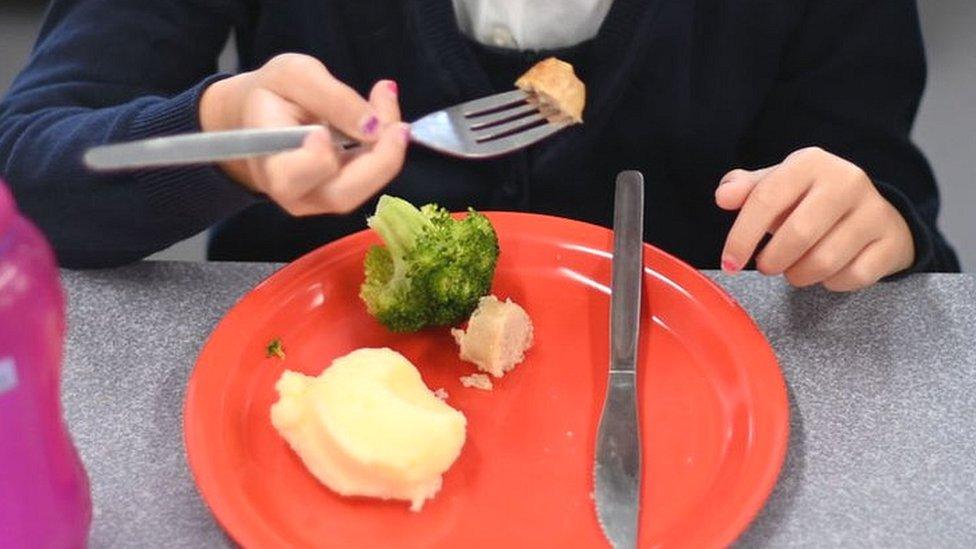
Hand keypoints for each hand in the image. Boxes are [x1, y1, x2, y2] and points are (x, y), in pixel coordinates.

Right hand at [199, 53, 407, 214]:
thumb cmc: (272, 93)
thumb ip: (332, 98)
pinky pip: (370, 180)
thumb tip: (373, 127)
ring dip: (388, 152)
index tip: (324, 131)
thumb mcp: (295, 75)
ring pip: (362, 190)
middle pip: (340, 195)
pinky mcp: (340, 195)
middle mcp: (293, 193)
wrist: (262, 115)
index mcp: (268, 162)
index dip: (315, 160)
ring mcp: (318, 200)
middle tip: (398, 124)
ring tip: (386, 103)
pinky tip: (386, 119)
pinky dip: (385, 150)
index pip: (290, 177)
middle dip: (378, 160)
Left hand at [715, 147, 914, 290]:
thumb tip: (724, 196)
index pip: (766, 199)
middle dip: (772, 261)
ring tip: (794, 268)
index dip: (741, 236)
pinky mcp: (891, 242)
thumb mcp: (777, 187)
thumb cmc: (810, 202)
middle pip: (798, 234)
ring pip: (824, 261)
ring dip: (799, 275)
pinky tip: (827, 272)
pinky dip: (831, 283)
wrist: (873, 211)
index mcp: (811, 162)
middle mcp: (847, 181)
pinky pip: (852, 277)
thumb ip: (746, 190)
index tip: (729, 263)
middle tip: (767, 266)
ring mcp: (874, 211)